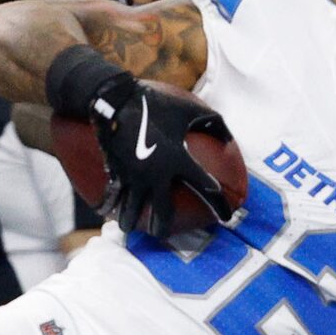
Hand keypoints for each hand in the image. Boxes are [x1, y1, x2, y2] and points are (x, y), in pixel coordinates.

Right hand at [86, 76, 235, 233]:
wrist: (115, 100)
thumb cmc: (155, 103)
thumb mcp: (189, 109)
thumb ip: (213, 123)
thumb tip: (229, 139)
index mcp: (179, 160)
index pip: (206, 187)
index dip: (220, 204)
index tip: (227, 217)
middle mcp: (156, 174)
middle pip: (163, 211)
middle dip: (164, 226)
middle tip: (164, 235)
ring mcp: (134, 176)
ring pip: (132, 209)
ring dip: (131, 221)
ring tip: (129, 229)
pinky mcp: (115, 171)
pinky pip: (112, 195)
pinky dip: (109, 205)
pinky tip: (106, 213)